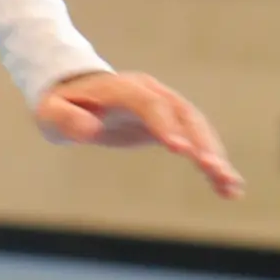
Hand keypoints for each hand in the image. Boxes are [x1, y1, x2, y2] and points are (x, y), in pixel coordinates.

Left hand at [35, 71, 243, 199]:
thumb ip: (64, 118)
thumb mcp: (49, 113)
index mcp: (123, 89)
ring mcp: (165, 108)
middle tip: (213, 169)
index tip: (181, 151)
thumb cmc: (57, 107)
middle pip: (184, 115)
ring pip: (198, 130)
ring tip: (230, 184)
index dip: (166, 125)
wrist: (73, 97)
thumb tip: (89, 130)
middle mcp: (152, 94)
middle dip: (202, 141)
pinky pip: (198, 143)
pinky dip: (213, 164)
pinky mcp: (171, 126)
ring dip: (215, 155)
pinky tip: (229, 190)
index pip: (150, 104)